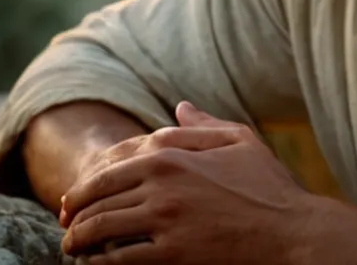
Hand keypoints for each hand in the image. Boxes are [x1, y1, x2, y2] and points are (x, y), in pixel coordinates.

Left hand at [59, 102, 311, 263]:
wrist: (290, 232)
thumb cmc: (269, 185)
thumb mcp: (241, 141)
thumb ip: (204, 124)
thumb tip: (180, 106)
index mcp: (175, 153)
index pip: (114, 162)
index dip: (88, 180)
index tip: (76, 195)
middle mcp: (164, 182)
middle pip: (101, 195)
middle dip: (76, 210)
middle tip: (66, 223)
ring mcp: (166, 219)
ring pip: (103, 227)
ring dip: (79, 239)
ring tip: (72, 247)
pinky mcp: (172, 254)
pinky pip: (120, 260)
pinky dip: (100, 263)